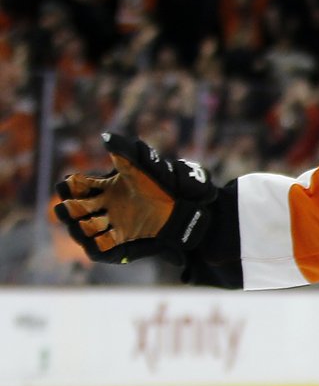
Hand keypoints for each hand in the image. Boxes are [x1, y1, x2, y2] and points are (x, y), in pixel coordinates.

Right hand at [54, 133, 217, 264]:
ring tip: (92, 220)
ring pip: (82, 230)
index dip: (71, 186)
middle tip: (75, 205)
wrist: (180, 205)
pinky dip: (98, 243)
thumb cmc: (159, 183)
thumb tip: (106, 137)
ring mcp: (109, 225)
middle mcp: (101, 207)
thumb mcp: (140, 166)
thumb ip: (124, 151)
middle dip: (70, 209)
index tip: (75, 181)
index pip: (75, 187)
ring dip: (82, 226)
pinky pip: (100, 248)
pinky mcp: (120, 241)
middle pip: (73, 210)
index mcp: (102, 188)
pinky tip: (104, 235)